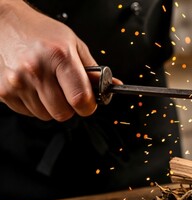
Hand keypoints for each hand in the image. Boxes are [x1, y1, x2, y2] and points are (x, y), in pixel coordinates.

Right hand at [0, 0, 97, 120]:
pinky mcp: (3, 91)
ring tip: (47, 84)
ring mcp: (17, 82)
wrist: (6, 24)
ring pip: (45, 115)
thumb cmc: (41, 33)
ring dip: (51, 106)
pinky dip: (34, 104)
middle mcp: (37, 70)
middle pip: (63, 113)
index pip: (80, 99)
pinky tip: (33, 86)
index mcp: (60, 57)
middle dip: (70, 107)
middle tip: (67, 92)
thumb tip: (112, 85)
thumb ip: (92, 70)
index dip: (89, 106)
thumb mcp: (74, 45)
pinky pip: (27, 112)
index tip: (89, 104)